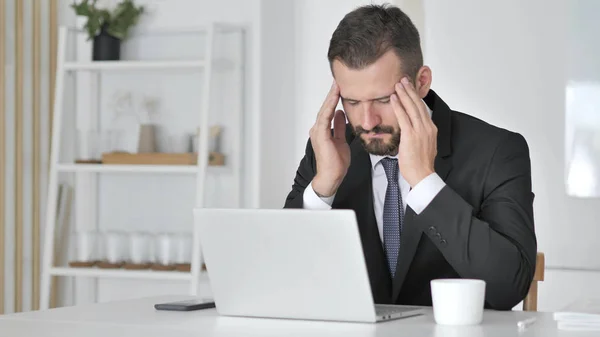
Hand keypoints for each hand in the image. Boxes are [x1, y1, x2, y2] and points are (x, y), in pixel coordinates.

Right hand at [309, 81, 350, 196]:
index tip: (340, 87)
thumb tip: (340, 114)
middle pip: (325, 107)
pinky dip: (329, 107)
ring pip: (324, 110)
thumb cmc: (336, 163)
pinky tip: (335, 98)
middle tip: (338, 80)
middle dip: (332, 94)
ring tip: (337, 85)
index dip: (334, 99)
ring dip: (331, 97)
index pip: (328, 110)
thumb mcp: (341, 140)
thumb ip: (339, 127)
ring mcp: (318, 132)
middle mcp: (318, 129)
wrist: (331, 177)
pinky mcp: (321, 136)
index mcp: (323, 131)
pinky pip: (325, 118)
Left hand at [390, 77, 436, 186]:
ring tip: (398, 84)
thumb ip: (419, 135)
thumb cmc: (421, 164)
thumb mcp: (424, 145)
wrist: (422, 175)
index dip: (416, 97)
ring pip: (412, 107)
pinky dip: (398, 106)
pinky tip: (393, 98)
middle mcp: (427, 127)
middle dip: (410, 90)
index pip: (423, 109)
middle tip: (404, 80)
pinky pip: (403, 117)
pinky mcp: (411, 135)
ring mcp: (420, 131)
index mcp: (431, 129)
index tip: (410, 88)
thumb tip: (412, 130)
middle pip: (418, 104)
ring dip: (404, 94)